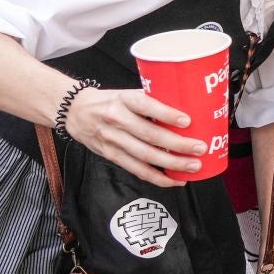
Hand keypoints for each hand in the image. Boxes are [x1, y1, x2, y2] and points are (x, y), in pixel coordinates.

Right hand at [61, 86, 205, 187]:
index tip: (187, 121)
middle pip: (149, 135)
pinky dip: (157, 177)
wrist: (74, 111)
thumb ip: (151, 101)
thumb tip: (187, 109)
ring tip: (193, 166)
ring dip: (171, 164)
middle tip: (199, 148)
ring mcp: (113, 140)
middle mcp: (117, 120)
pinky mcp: (111, 155)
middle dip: (177, 144)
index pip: (146, 106)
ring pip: (145, 156)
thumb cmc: (110, 101)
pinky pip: (137, 170)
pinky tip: (175, 180)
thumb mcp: (127, 94)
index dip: (166, 114)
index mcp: (123, 100)